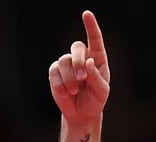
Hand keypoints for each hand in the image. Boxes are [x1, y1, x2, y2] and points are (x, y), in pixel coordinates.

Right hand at [48, 10, 110, 125]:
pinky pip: (54, 72)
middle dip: (78, 62)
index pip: (95, 39)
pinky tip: (66, 93)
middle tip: (82, 78)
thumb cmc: (95, 100)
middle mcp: (82, 57)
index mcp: (97, 59)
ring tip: (75, 91)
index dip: (91, 26)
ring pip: (64, 61)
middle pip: (76, 47)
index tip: (86, 14)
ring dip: (70, 78)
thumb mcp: (101, 92)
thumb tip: (88, 63)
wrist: (81, 112)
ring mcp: (67, 63)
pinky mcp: (55, 72)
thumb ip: (96, 78)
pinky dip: (60, 85)